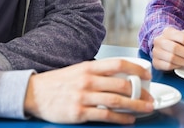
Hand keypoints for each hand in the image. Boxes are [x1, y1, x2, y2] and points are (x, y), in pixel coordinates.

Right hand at [23, 58, 153, 123]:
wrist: (33, 93)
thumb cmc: (58, 83)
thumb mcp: (78, 70)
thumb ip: (97, 73)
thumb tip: (120, 76)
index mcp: (89, 67)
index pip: (118, 64)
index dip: (136, 68)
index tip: (147, 74)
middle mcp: (88, 80)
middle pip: (121, 83)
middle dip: (140, 91)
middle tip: (149, 96)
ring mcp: (83, 96)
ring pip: (116, 100)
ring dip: (135, 105)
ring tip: (145, 108)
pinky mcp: (79, 112)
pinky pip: (105, 116)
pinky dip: (120, 118)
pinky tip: (129, 119)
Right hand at [151, 27, 183, 70]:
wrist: (163, 47)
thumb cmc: (175, 41)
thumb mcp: (183, 35)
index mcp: (168, 31)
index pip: (182, 37)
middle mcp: (159, 40)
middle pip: (176, 48)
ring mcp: (156, 51)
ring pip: (172, 58)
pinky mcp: (155, 62)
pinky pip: (168, 66)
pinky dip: (177, 66)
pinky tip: (182, 64)